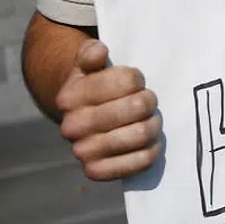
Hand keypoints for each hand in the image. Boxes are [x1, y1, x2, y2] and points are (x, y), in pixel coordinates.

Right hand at [56, 40, 161, 180]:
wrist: (78, 118)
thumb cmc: (93, 85)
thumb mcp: (88, 64)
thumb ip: (91, 53)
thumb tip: (99, 52)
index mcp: (71, 97)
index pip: (128, 80)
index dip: (138, 78)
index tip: (135, 81)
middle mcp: (73, 126)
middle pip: (138, 106)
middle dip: (149, 101)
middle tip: (146, 101)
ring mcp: (83, 151)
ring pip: (142, 133)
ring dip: (153, 124)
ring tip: (149, 119)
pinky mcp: (96, 171)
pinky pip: (140, 161)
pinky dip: (152, 150)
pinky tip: (149, 141)